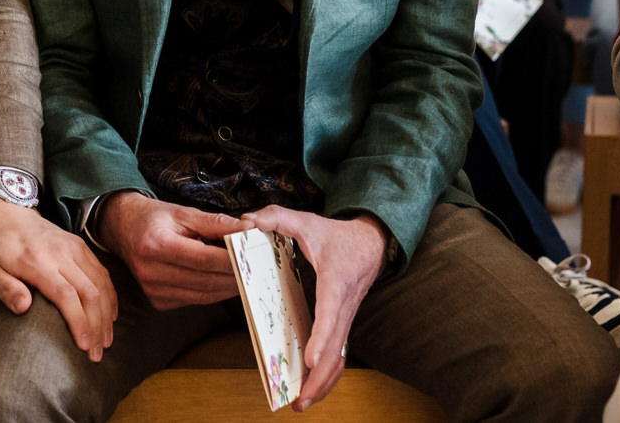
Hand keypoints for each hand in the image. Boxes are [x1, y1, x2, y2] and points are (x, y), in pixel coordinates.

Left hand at [0, 197, 116, 360]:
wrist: (4, 208)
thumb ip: (5, 288)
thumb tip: (24, 309)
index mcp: (36, 260)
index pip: (66, 294)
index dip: (79, 322)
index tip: (84, 346)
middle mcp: (60, 252)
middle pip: (89, 292)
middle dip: (97, 326)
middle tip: (97, 354)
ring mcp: (73, 247)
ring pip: (100, 283)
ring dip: (106, 314)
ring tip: (106, 341)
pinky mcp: (79, 245)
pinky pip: (102, 272)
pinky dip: (110, 296)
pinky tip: (110, 315)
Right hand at [96, 192, 246, 309]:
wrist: (124, 229)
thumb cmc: (155, 218)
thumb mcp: (184, 213)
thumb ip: (216, 223)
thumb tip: (246, 230)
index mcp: (157, 245)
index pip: (205, 259)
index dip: (232, 260)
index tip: (254, 255)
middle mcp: (151, 271)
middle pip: (206, 280)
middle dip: (235, 276)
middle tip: (257, 268)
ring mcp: (153, 290)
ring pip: (203, 295)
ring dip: (228, 288)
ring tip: (246, 276)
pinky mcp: (157, 301)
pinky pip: (193, 300)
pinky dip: (213, 293)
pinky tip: (224, 282)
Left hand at [244, 207, 387, 410]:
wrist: (371, 243)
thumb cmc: (336, 236)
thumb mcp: (307, 220)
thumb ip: (277, 217)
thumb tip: (248, 221)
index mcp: (336, 282)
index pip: (331, 314)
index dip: (322, 338)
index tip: (311, 360)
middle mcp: (345, 306)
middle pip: (338, 349)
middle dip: (320, 378)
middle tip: (300, 400)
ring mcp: (347, 318)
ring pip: (341, 358)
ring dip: (325, 383)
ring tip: (303, 402)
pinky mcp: (344, 324)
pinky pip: (340, 355)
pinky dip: (329, 375)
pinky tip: (313, 387)